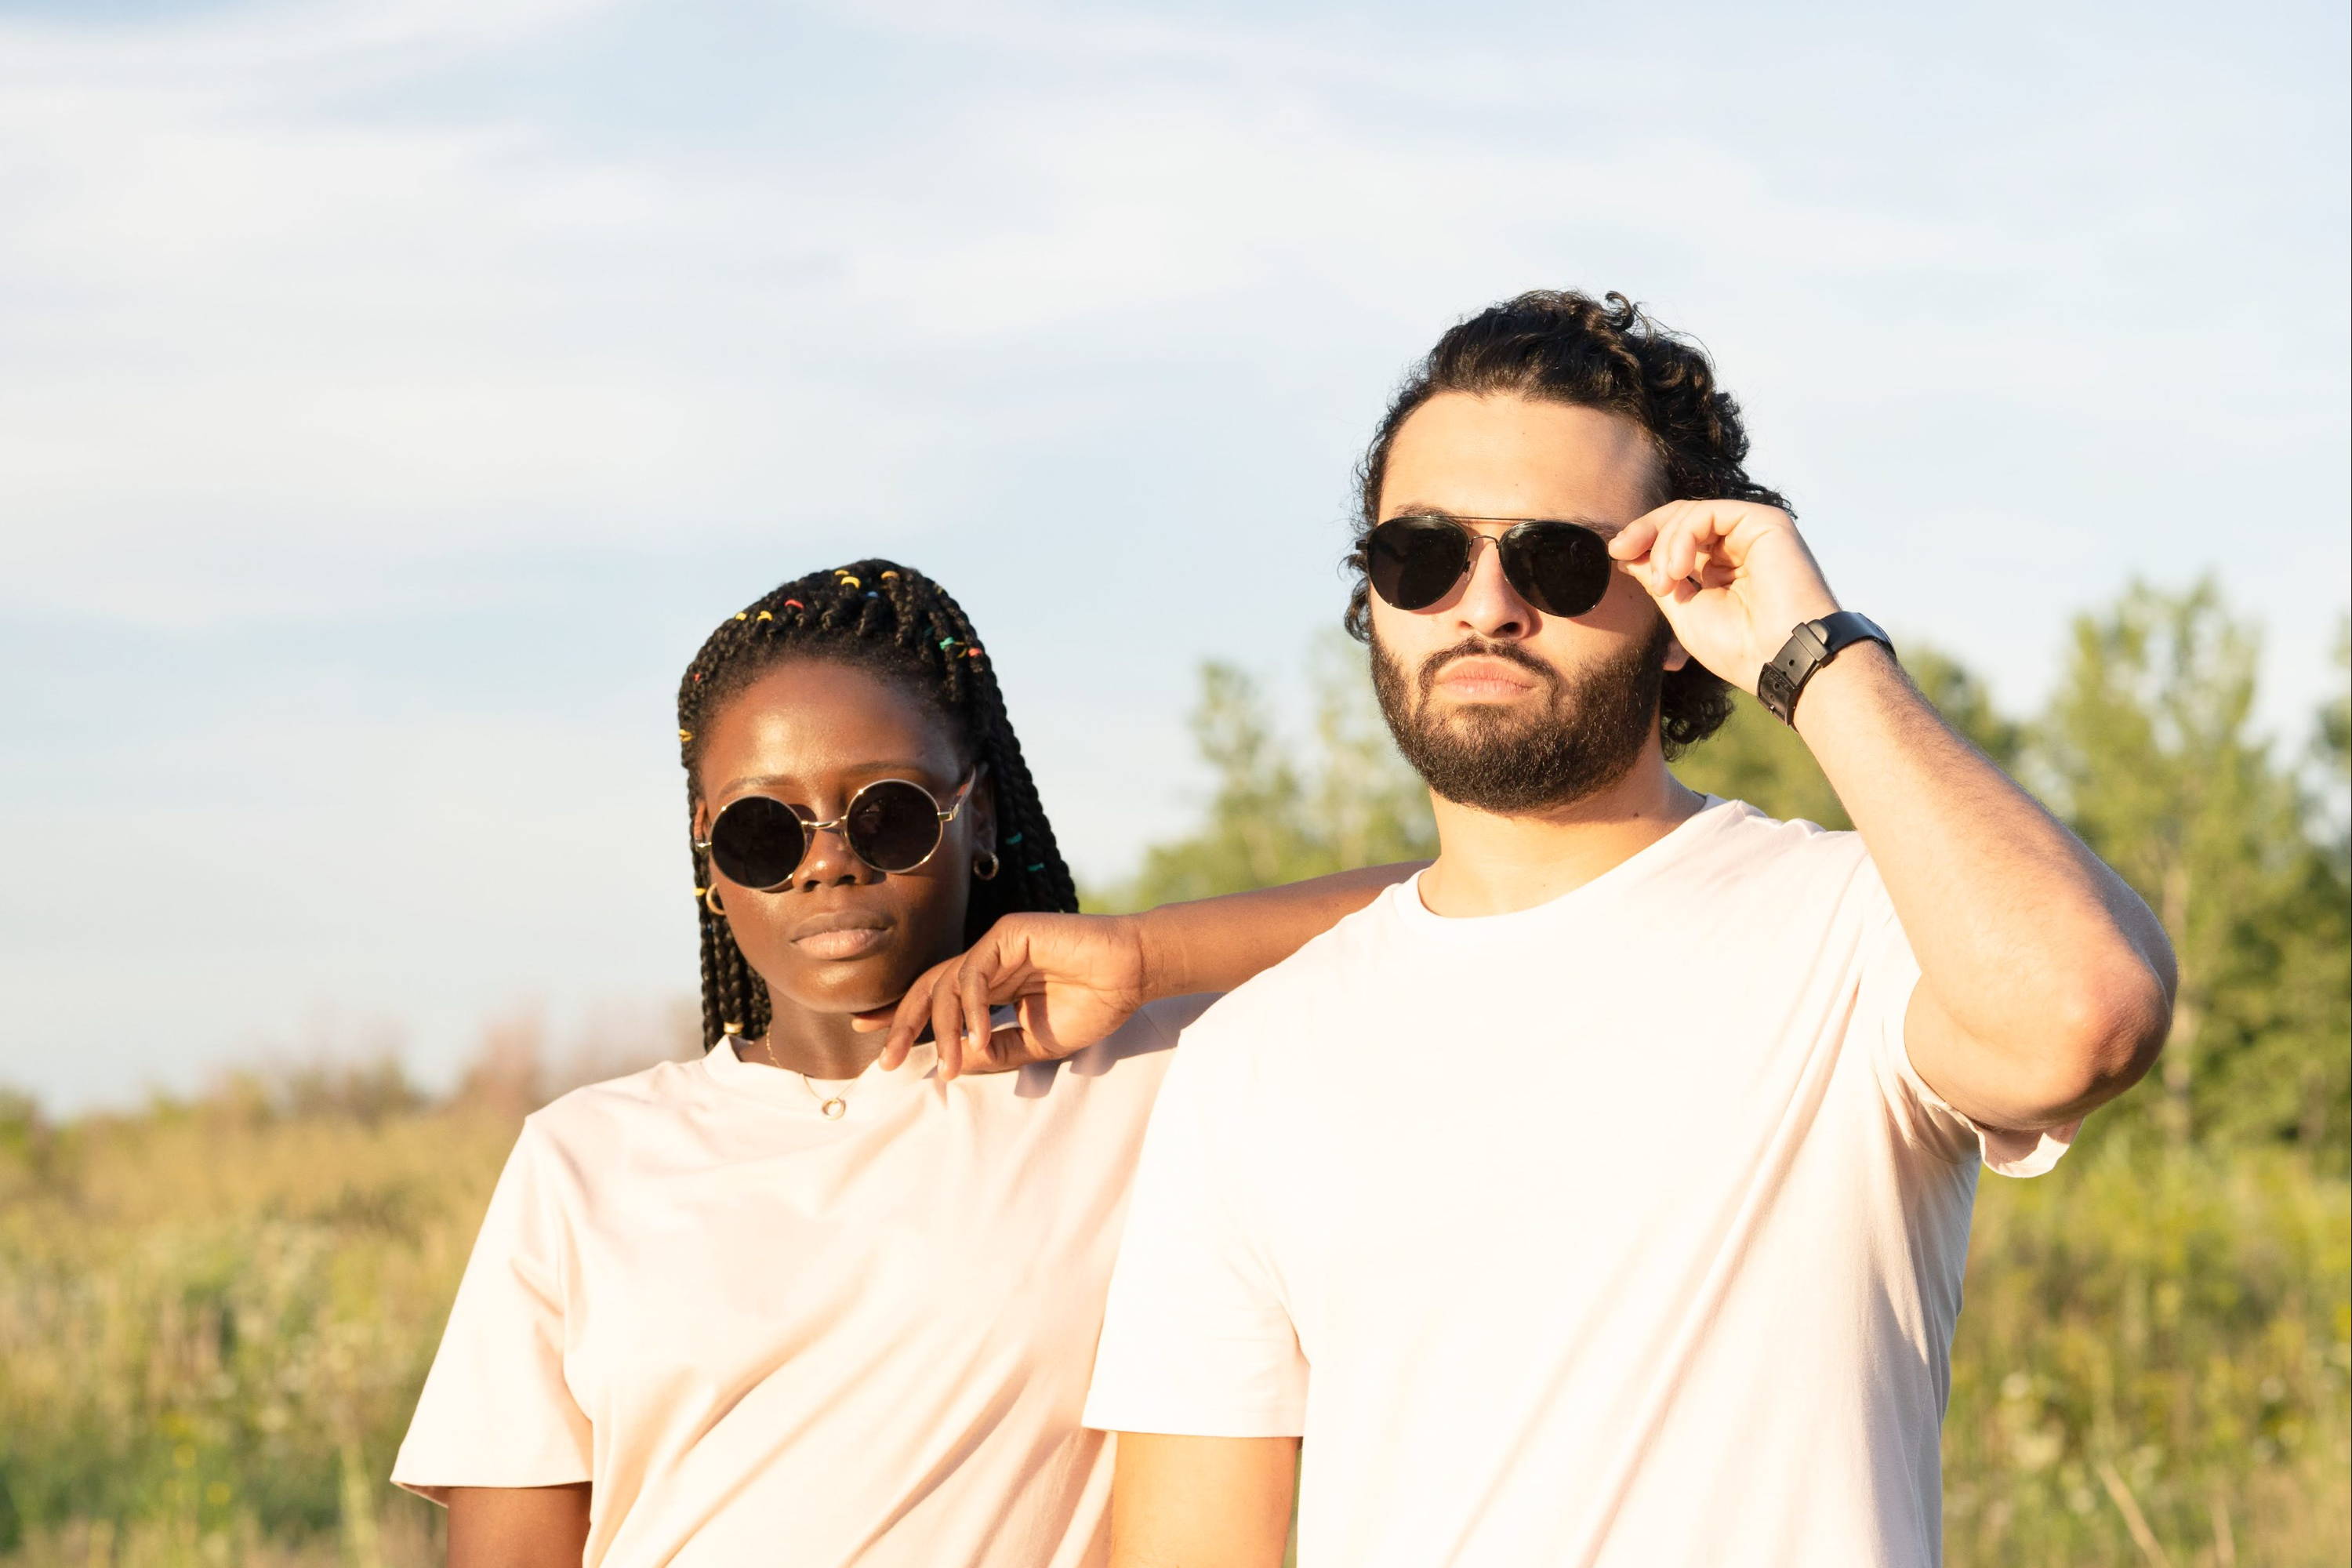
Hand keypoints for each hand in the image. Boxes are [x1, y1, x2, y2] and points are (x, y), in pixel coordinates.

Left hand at [851, 912, 1150, 1079]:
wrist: (1132, 974)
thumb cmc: (1094, 1004)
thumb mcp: (1037, 1042)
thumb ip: (997, 1050)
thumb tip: (954, 1063)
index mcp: (993, 983)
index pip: (937, 997)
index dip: (903, 1015)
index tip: (871, 1035)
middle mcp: (989, 961)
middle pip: (930, 988)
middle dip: (903, 1024)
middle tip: (885, 1059)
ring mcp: (997, 944)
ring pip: (947, 984)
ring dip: (940, 1029)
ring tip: (947, 1066)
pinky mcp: (1009, 932)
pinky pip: (974, 972)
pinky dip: (970, 1007)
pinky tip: (978, 1036)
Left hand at [1608, 500, 1841, 693]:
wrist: (1781, 660)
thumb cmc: (1738, 647)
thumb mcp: (1683, 611)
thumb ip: (1659, 578)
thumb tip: (1628, 554)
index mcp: (1722, 567)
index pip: (1678, 538)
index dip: (1644, 542)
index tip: (1615, 554)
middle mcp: (1739, 545)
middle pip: (1681, 518)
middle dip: (1645, 532)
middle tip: (1619, 551)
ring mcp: (1753, 531)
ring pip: (1690, 514)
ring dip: (1664, 545)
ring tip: (1665, 583)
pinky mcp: (1765, 521)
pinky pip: (1708, 514)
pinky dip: (1682, 537)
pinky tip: (1678, 569)